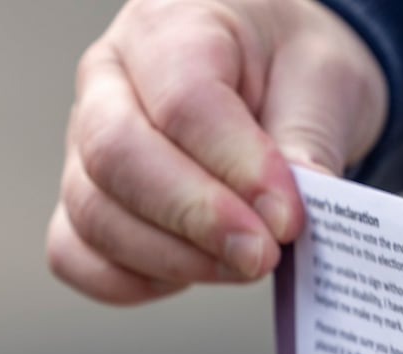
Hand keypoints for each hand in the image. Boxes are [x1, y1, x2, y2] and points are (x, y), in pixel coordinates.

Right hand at [47, 0, 387, 304]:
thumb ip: (308, 145)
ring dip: (174, 257)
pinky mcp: (89, 197)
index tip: (288, 218)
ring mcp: (85, 141)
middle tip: (263, 254)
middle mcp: (109, 79)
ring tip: (247, 263)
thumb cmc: (294, 66)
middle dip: (196, 220)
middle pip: (117, 156)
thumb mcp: (325, 81)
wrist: (279, 72)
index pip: (184, 102)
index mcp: (171, 26)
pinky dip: (133, 279)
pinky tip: (199, 272)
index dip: (238, 170)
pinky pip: (77, 253)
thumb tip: (286, 217)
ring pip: (92, 213)